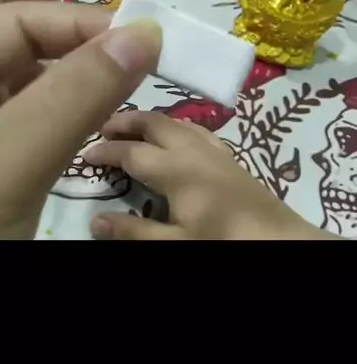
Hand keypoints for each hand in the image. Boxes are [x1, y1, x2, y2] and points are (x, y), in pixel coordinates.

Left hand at [0, 0, 160, 239]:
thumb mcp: (4, 163)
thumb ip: (73, 97)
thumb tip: (145, 35)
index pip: (16, 21)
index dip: (81, 21)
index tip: (145, 38)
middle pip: (2, 19)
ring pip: (21, 65)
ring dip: (65, 43)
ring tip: (111, 27)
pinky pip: (32, 108)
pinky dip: (67, 92)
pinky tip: (95, 89)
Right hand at [84, 111, 336, 239]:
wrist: (279, 241)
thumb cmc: (222, 240)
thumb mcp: (174, 243)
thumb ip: (134, 231)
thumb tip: (94, 221)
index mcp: (175, 168)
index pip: (130, 151)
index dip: (104, 149)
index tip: (83, 152)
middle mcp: (193, 150)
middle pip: (154, 123)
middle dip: (126, 120)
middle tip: (102, 126)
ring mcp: (216, 151)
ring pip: (178, 122)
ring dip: (151, 121)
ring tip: (133, 129)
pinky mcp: (232, 158)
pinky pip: (198, 130)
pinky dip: (177, 127)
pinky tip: (178, 138)